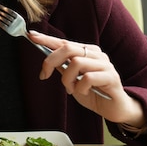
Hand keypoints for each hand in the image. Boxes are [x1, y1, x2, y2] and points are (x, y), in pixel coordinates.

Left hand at [27, 30, 145, 126]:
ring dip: (67, 79)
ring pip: (76, 63)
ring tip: (71, 89)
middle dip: (51, 61)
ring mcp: (105, 64)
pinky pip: (87, 78)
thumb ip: (63, 68)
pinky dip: (80, 87)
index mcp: (87, 52)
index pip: (64, 42)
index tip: (32, 36)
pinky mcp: (111, 77)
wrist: (114, 108)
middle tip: (44, 75)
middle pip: (68, 48)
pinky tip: (84, 92)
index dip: (47, 39)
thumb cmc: (93, 93)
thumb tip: (47, 59)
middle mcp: (96, 54)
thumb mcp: (73, 79)